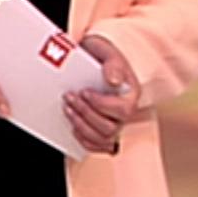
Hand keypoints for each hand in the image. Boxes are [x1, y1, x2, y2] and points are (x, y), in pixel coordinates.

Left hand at [67, 34, 139, 154]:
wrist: (89, 59)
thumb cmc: (99, 55)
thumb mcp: (105, 50)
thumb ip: (112, 63)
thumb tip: (113, 80)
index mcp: (131, 93)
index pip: (123, 110)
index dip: (102, 105)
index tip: (84, 92)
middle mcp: (125, 112)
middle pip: (110, 127)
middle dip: (86, 114)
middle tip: (68, 98)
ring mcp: (115, 123)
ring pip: (103, 138)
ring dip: (81, 126)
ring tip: (67, 109)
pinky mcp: (103, 131)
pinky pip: (98, 146)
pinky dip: (84, 140)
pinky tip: (73, 127)